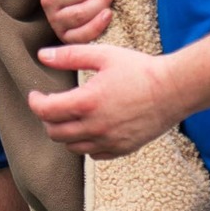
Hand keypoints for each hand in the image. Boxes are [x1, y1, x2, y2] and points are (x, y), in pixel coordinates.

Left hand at [28, 42, 177, 157]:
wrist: (174, 90)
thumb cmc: (140, 69)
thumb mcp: (104, 55)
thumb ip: (70, 56)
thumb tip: (43, 56)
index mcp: (86, 102)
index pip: (45, 111)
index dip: (35, 102)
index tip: (36, 95)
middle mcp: (94, 127)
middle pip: (54, 132)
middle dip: (47, 118)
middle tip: (52, 105)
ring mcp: (108, 141)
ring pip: (71, 147)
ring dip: (64, 133)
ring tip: (69, 117)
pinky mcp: (121, 149)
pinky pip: (93, 154)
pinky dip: (85, 144)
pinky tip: (90, 129)